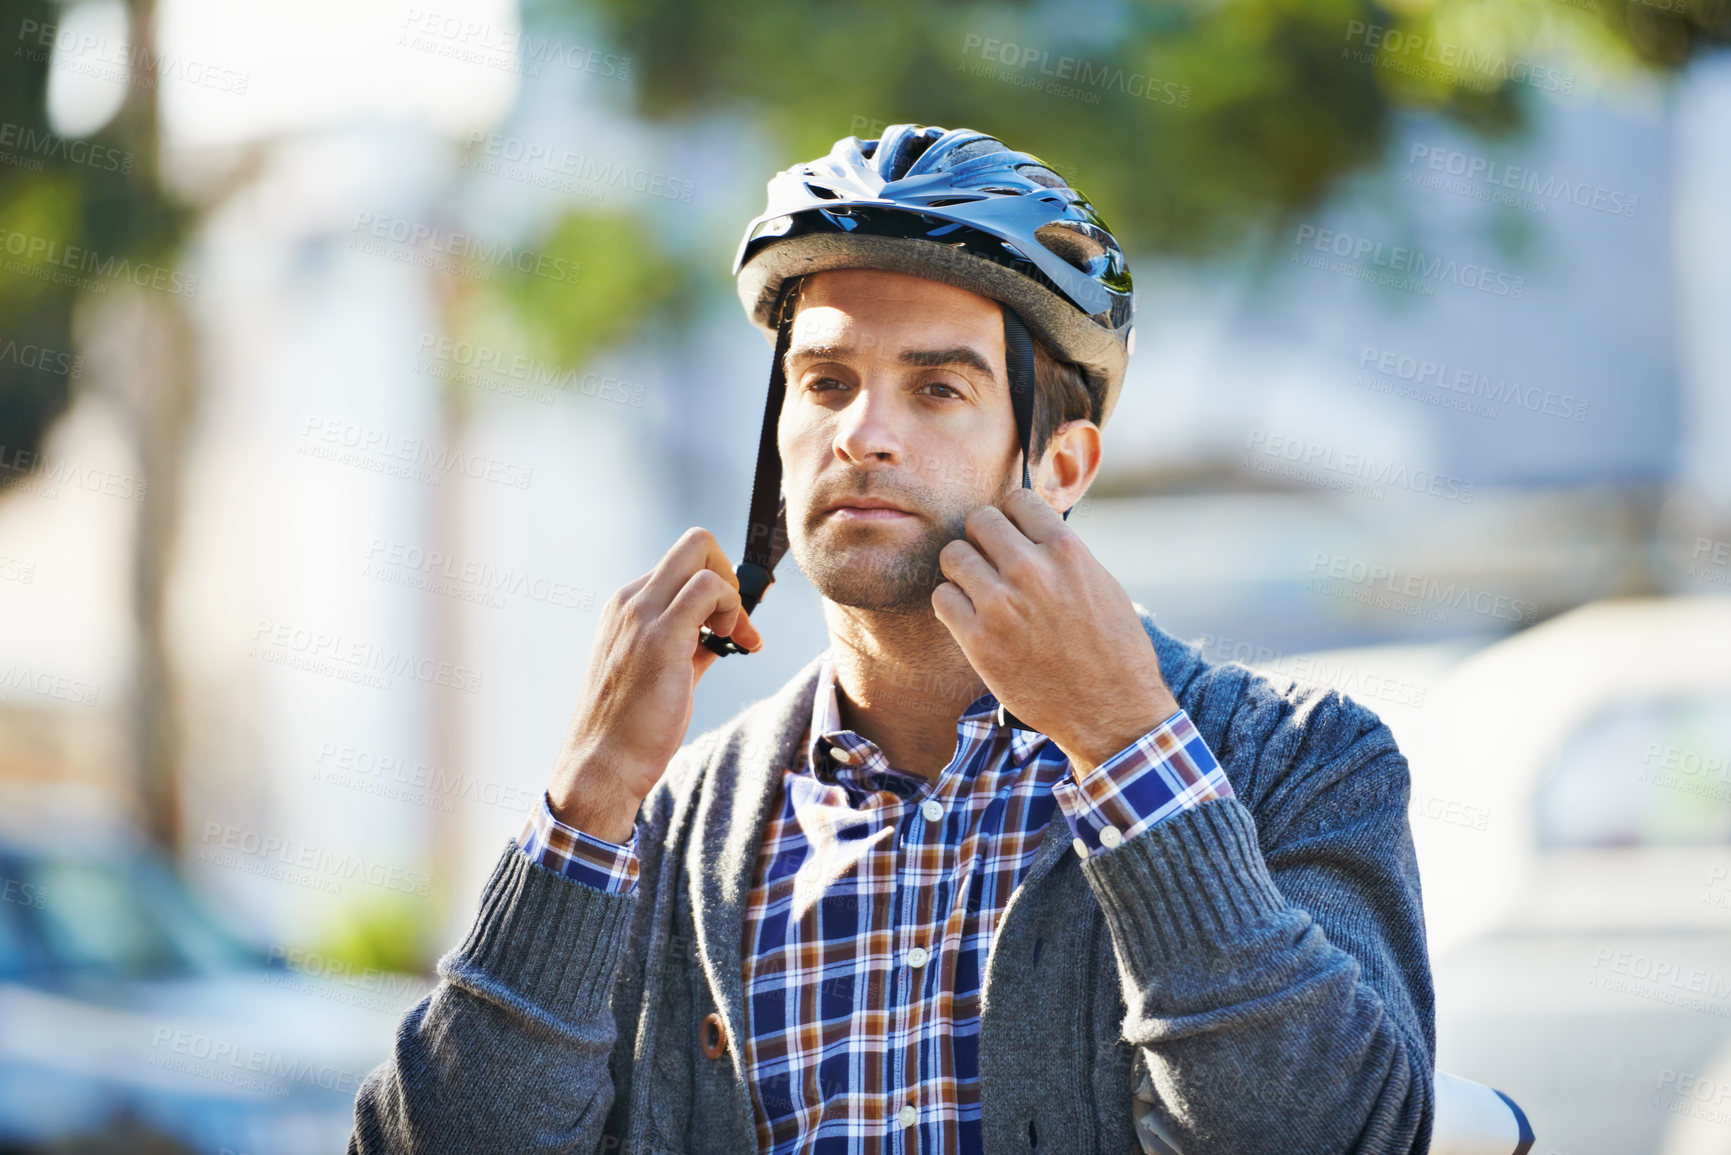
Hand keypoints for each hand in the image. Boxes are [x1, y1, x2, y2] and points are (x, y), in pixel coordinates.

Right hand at [546, 528, 761, 840]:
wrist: (603, 765)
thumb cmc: (632, 727)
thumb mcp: (663, 672)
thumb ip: (689, 645)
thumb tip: (723, 632)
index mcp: (626, 606)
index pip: (682, 566)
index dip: (718, 590)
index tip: (730, 628)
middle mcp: (630, 601)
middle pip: (695, 543)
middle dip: (730, 573)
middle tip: (734, 622)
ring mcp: (641, 615)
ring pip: (701, 551)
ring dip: (733, 593)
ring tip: (733, 638)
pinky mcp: (660, 637)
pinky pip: (708, 588)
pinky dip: (732, 607)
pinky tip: (732, 643)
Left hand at [931, 488, 1179, 776]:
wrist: (1111, 710)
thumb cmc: (1113, 649)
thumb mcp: (1101, 584)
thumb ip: (1062, 553)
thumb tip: (1027, 530)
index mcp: (1066, 550)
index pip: (1016, 499)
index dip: (1013, 517)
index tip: (1015, 535)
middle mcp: (1030, 569)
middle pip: (979, 521)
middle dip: (984, 539)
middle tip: (992, 563)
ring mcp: (1000, 604)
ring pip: (953, 555)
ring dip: (964, 570)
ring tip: (980, 590)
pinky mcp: (978, 640)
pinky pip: (942, 597)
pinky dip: (952, 604)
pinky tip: (972, 617)